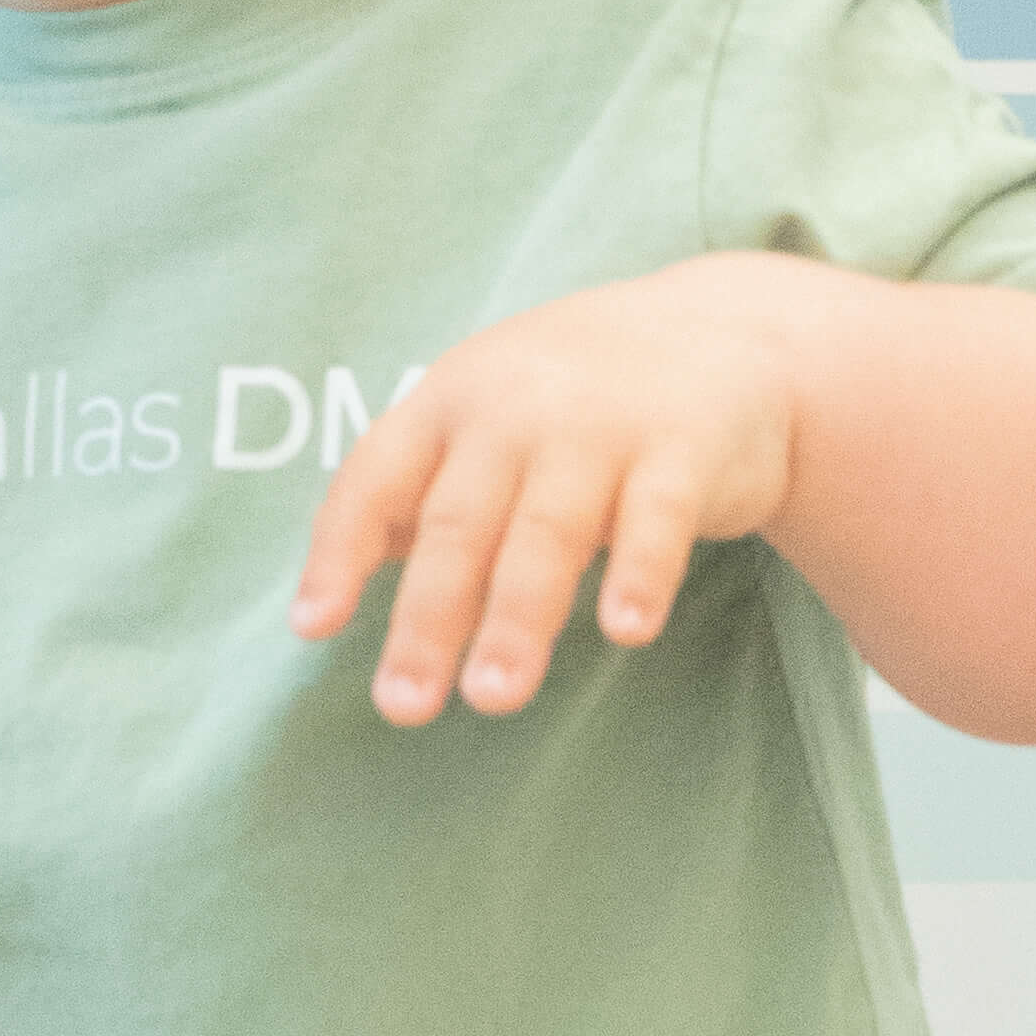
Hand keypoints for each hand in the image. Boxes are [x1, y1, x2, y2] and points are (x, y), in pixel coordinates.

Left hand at [290, 261, 805, 723]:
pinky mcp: (683, 448)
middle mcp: (516, 409)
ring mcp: (601, 426)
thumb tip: (321, 596)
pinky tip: (625, 631)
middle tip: (404, 704)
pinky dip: (641, 573)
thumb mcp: (481, 418)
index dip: (339, 552)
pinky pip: (656, 519)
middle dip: (428, 617)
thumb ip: (414, 497)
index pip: (377, 479)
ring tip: (493, 696)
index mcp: (450, 402)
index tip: (313, 628)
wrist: (722, 332)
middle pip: (459, 523)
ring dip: (518, 616)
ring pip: (549, 530)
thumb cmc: (574, 396)